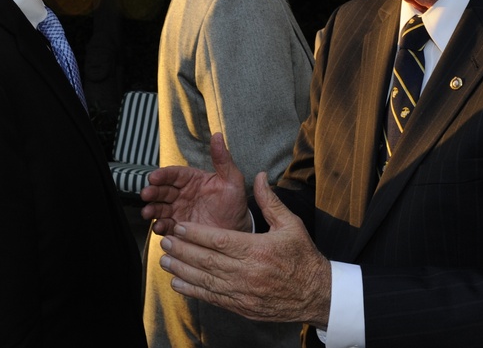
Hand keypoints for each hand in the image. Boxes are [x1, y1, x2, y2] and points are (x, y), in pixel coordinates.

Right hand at [141, 132, 249, 234]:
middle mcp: (182, 194)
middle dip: (153, 191)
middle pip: (163, 190)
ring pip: (160, 208)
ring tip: (148, 212)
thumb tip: (218, 136)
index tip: (154, 176)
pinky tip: (159, 227)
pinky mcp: (179, 228)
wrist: (237, 229)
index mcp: (192, 180)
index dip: (163, 175)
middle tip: (147, 194)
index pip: (174, 174)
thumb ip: (223, 159)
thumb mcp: (232, 180)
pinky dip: (160, 227)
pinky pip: (166, 226)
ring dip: (152, 209)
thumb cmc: (234, 203)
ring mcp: (179, 211)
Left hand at [158, 171, 331, 327]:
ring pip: (204, 280)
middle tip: (165, 240)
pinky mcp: (241, 306)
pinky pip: (211, 297)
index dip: (195, 234)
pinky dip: (192, 290)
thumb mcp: (291, 224)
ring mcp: (242, 292)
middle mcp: (247, 273)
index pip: (218, 240)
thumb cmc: (303, 257)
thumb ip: (270, 201)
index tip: (178, 227)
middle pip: (206, 260)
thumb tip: (259, 176)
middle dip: (182, 250)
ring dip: (182, 270)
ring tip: (165, 259)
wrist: (316, 294)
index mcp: (257, 250)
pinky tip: (178, 282)